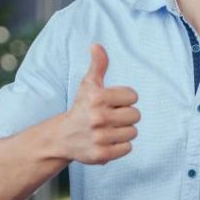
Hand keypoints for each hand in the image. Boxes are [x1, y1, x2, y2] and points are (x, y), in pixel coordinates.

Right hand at [58, 44, 139, 164]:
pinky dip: (121, 146)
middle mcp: (98, 117)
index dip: (124, 99)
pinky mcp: (102, 155)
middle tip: (110, 117)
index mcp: (97, 97)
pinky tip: (108, 141)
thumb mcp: (88, 84)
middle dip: (125, 115)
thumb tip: (96, 45)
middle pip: (135, 115)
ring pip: (133, 132)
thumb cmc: (81, 107)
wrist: (63, 137)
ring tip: (108, 129)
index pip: (133, 96)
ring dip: (123, 131)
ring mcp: (100, 137)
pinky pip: (128, 148)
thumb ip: (98, 64)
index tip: (111, 102)